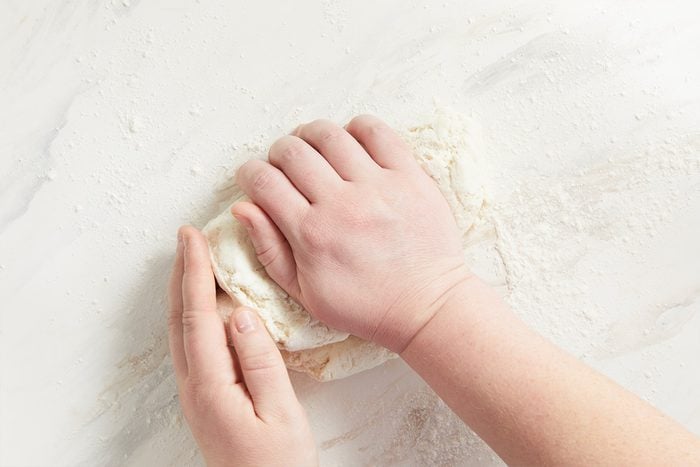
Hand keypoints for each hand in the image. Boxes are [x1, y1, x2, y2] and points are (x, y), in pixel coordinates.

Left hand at [168, 226, 316, 466]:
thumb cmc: (280, 463)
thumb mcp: (281, 413)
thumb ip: (259, 362)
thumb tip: (238, 312)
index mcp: (212, 386)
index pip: (198, 316)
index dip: (194, 272)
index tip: (193, 237)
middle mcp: (194, 387)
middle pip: (179, 319)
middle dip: (181, 273)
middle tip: (186, 236)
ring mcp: (195, 394)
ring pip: (182, 331)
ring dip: (184, 291)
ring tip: (193, 260)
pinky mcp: (205, 398)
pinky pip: (191, 344)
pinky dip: (193, 313)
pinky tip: (206, 305)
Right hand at [232, 115, 470, 351]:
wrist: (426, 307)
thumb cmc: (364, 306)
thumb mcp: (304, 294)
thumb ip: (269, 250)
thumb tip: (242, 207)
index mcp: (311, 235)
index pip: (264, 181)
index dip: (249, 173)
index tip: (254, 178)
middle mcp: (342, 205)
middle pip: (292, 151)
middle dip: (278, 154)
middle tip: (285, 167)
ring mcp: (378, 187)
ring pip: (329, 135)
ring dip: (311, 136)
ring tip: (314, 150)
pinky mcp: (410, 177)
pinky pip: (377, 132)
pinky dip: (356, 128)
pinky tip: (350, 144)